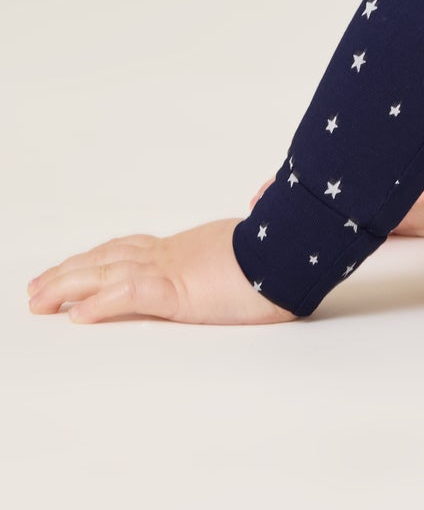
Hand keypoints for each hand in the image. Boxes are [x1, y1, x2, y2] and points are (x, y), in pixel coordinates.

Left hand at [26, 218, 297, 325]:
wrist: (299, 247)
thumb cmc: (288, 247)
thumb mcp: (265, 236)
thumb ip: (256, 219)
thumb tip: (265, 194)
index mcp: (191, 246)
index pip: (135, 248)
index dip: (102, 257)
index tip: (80, 265)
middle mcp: (174, 253)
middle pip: (108, 258)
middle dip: (70, 272)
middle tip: (39, 287)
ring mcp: (172, 270)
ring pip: (105, 273)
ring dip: (67, 286)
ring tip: (39, 299)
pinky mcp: (176, 290)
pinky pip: (127, 295)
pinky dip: (97, 304)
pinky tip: (76, 315)